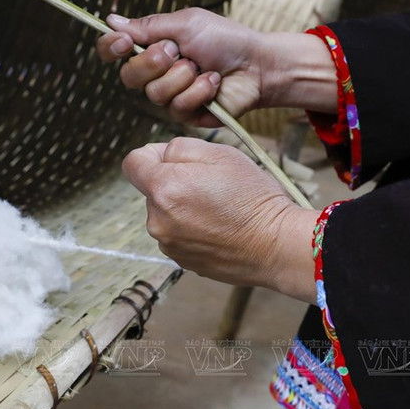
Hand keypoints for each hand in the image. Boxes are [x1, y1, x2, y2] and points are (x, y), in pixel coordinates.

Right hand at [97, 8, 336, 126]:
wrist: (256, 64)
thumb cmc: (225, 39)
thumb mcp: (186, 23)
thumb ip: (148, 26)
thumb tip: (110, 20)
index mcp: (152, 47)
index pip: (114, 51)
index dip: (111, 48)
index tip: (125, 41)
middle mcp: (155, 74)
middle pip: (129, 76)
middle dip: (153, 62)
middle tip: (177, 52)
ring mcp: (169, 96)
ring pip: (154, 93)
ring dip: (183, 76)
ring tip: (203, 67)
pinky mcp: (186, 114)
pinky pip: (177, 107)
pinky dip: (199, 90)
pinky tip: (213, 82)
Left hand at [123, 137, 318, 302]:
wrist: (276, 246)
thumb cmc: (252, 197)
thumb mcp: (220, 153)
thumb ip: (179, 147)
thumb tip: (161, 155)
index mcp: (163, 188)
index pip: (133, 163)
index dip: (153, 154)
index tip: (177, 160)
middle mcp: (157, 220)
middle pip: (152, 189)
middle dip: (174, 181)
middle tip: (211, 185)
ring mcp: (168, 244)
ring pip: (165, 212)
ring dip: (183, 206)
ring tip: (219, 209)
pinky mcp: (181, 261)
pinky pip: (178, 234)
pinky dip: (192, 228)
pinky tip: (219, 228)